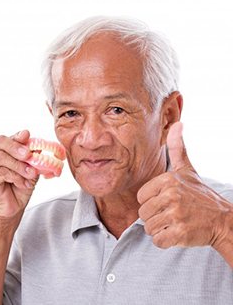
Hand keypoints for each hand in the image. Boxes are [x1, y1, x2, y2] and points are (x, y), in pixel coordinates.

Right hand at [0, 130, 38, 219]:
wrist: (12, 209)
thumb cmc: (19, 188)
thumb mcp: (30, 170)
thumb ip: (33, 158)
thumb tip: (39, 145)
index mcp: (2, 149)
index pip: (9, 138)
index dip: (18, 136)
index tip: (27, 135)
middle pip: (0, 142)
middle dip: (16, 146)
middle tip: (28, 154)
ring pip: (1, 157)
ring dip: (19, 165)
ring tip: (31, 174)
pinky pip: (2, 172)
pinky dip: (16, 177)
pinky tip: (23, 184)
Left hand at [137, 122, 231, 248]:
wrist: (223, 221)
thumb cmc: (200, 195)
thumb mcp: (188, 170)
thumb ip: (178, 149)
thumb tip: (178, 123)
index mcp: (168, 180)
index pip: (141, 198)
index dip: (151, 202)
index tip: (166, 202)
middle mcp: (171, 195)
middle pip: (143, 213)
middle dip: (155, 217)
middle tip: (172, 214)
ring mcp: (176, 214)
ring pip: (149, 228)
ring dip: (160, 229)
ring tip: (175, 223)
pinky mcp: (180, 233)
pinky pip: (157, 241)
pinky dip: (164, 241)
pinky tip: (177, 234)